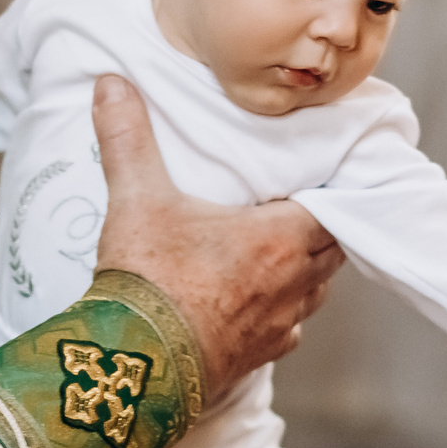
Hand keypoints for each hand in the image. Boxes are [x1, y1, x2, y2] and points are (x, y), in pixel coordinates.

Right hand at [90, 74, 342, 398]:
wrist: (136, 365)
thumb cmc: (148, 281)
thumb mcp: (137, 199)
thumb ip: (128, 137)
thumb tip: (111, 82)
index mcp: (278, 237)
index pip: (335, 208)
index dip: (331, 193)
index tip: (316, 180)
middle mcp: (291, 283)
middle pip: (331, 249)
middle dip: (319, 229)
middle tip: (293, 209)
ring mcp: (278, 326)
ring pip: (314, 292)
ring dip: (304, 273)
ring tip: (275, 254)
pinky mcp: (258, 359)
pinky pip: (286, 332)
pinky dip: (279, 316)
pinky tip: (252, 306)